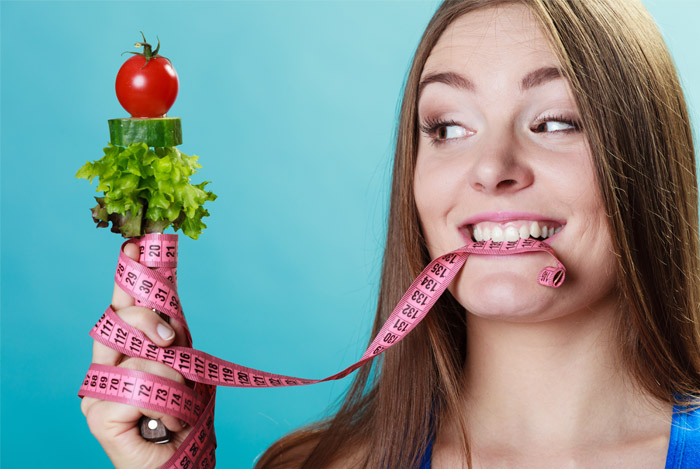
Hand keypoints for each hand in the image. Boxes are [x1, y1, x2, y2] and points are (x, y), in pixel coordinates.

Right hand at [81, 242, 190, 467]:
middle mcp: (106, 367)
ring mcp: (98, 391)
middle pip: (123, 319)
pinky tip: (166, 422)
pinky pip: (143, 389)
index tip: (135, 246)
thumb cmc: (184, 417)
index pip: (122, 306)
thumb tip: (166, 299)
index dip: (127, 277)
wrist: (181, 462)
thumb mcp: (185, 365)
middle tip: (171, 341)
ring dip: (176, 381)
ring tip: (178, 405)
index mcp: (124, 351)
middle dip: (153, 322)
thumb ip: (171, 335)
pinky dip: (167, 405)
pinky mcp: (99, 415)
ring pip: (145, 356)